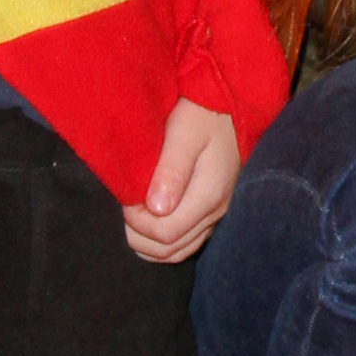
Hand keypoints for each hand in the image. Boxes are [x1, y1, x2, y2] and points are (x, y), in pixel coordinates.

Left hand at [122, 98, 239, 261]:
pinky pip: (187, 242)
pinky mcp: (214, 212)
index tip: (126, 197)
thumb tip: (156, 208)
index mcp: (208, 194)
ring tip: (134, 215)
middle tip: (127, 205)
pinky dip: (164, 242)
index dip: (137, 223)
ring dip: (149, 243)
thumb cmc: (202, 114)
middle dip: (138, 234)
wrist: (229, 105)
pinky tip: (150, 224)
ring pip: (177, 251)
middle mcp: (216, 211)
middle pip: (169, 249)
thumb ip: (171, 170)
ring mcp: (217, 214)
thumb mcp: (184, 133)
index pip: (165, 233)